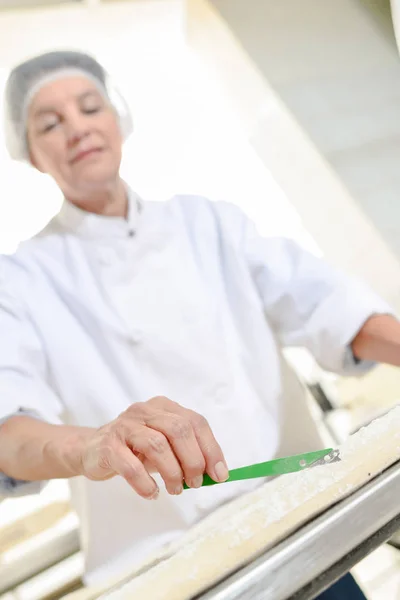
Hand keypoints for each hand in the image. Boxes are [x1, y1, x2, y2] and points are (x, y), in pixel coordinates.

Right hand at [79, 396, 228, 498]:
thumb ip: (187, 453)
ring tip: (175, 489)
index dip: (211, 448)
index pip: (195, 422)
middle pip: (179, 430)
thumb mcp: (164, 446)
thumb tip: (217, 473)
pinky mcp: (108, 445)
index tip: (220, 474)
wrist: (91, 450)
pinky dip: (146, 483)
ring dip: (172, 473)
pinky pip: (131, 466)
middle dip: (193, 460)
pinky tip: (151, 493)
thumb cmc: (135, 449)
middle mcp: (145, 411)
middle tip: (195, 483)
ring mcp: (125, 426)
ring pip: (157, 445)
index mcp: (163, 407)